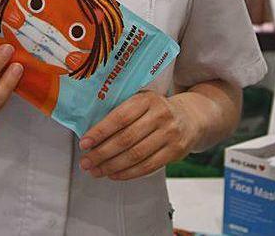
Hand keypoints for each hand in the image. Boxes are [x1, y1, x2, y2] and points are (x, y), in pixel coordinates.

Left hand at [78, 91, 196, 180]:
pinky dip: (128, 173)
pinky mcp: (175, 151)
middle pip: (126, 139)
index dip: (100, 132)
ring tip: (96, 171)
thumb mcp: (141, 102)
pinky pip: (148, 166)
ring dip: (112, 166)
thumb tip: (91, 136)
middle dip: (102, 153)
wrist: (190, 118)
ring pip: (136, 155)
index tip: (84, 143)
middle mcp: (160, 114)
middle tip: (86, 162)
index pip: (119, 117)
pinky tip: (114, 174)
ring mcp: (170, 133)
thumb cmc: (155, 111)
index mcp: (146, 99)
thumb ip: (120, 113)